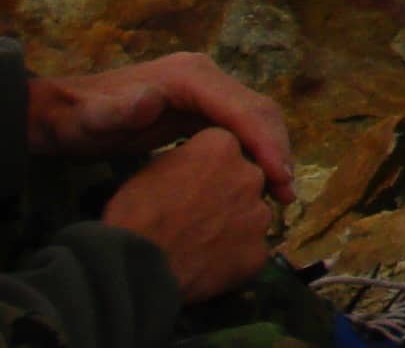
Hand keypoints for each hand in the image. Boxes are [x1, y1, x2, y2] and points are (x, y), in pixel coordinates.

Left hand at [27, 55, 294, 202]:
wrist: (62, 115)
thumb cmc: (77, 120)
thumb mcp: (92, 120)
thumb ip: (118, 111)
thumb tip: (150, 101)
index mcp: (191, 77)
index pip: (243, 107)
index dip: (265, 142)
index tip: (279, 178)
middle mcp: (206, 78)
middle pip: (258, 110)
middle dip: (277, 149)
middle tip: (286, 193)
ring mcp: (206, 93)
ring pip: (254, 120)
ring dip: (271, 153)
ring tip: (280, 194)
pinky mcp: (201, 109)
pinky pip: (239, 129)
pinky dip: (254, 153)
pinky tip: (255, 181)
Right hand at [98, 128, 275, 304]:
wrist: (137, 269)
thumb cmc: (134, 217)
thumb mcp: (151, 169)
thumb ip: (186, 159)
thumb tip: (195, 166)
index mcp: (222, 146)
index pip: (224, 149)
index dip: (205, 169)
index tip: (190, 185)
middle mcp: (250, 174)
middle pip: (244, 179)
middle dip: (226, 193)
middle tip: (197, 216)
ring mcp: (258, 214)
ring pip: (252, 214)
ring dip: (234, 224)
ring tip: (201, 243)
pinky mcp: (258, 251)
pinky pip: (251, 250)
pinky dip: (235, 257)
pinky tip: (208, 266)